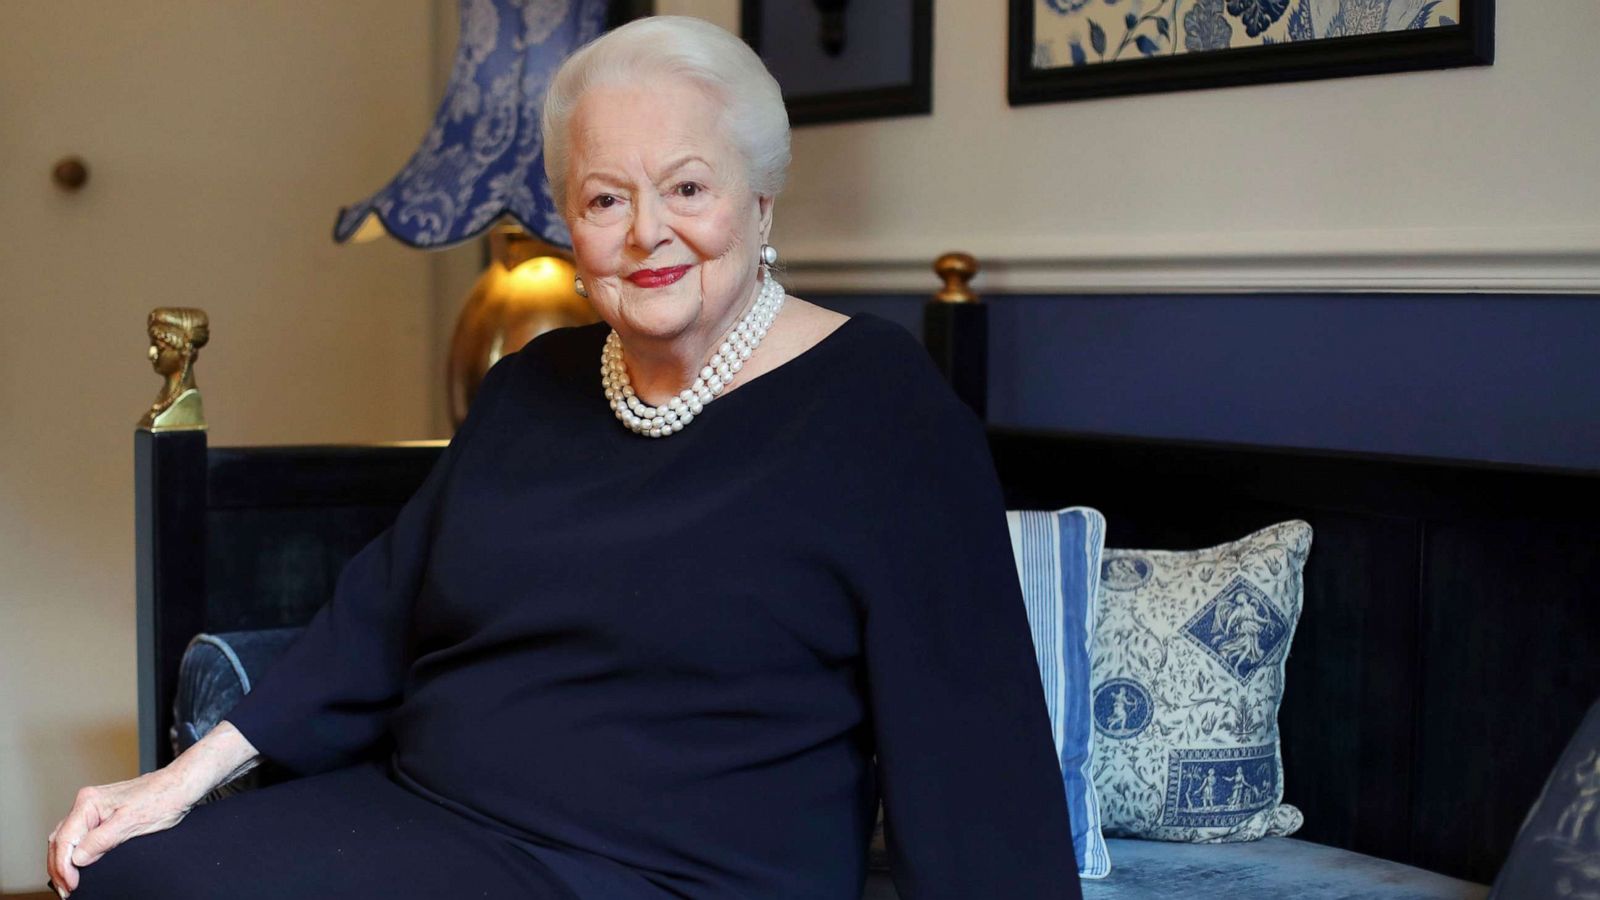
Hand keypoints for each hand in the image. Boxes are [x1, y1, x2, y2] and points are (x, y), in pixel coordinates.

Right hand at [46, 768, 198, 896]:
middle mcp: (87, 803)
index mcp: (89, 803)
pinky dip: (73, 853)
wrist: (180, 786)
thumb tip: (77, 859)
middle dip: (58, 867)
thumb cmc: (162, 799)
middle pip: (60, 840)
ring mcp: (94, 808)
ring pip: (66, 838)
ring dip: (63, 862)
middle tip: (66, 890)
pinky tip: (77, 865)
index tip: (70, 885)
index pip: (64, 840)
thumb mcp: (132, 823)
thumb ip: (101, 840)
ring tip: (68, 883)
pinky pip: (79, 836)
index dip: (63, 866)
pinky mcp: (103, 814)